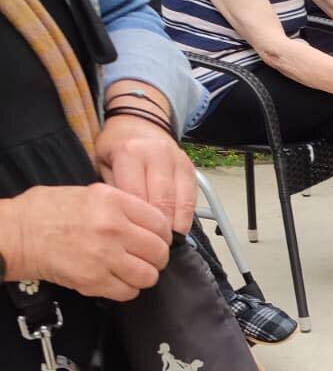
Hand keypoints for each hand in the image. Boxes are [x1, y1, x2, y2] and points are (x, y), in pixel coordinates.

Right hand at [0, 182, 170, 299]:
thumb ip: (123, 206)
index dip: (162, 235)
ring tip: (129, 270)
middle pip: (159, 252)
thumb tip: (150, 223)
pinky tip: (115, 280)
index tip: (155, 239)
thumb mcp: (89, 193)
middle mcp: (113, 228)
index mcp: (113, 202)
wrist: (17, 234)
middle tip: (145, 258)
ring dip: (143, 276)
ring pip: (148, 276)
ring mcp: (104, 256)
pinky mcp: (94, 281)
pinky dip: (126, 289)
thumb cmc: (48, 211)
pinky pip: (128, 292)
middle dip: (156, 258)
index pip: (160, 223)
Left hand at [95, 112, 195, 233]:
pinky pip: (191, 198)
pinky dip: (185, 217)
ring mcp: (176, 160)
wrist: (138, 121)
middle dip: (157, 230)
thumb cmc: (116, 148)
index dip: (136, 224)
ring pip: (179, 202)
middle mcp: (156, 154)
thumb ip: (114, 191)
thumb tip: (125, 225)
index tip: (133, 244)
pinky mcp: (189, 167)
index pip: (136, 197)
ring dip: (173, 226)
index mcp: (129, 153)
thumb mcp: (103, 164)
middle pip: (160, 201)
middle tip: (151, 249)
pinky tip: (177, 230)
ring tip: (164, 244)